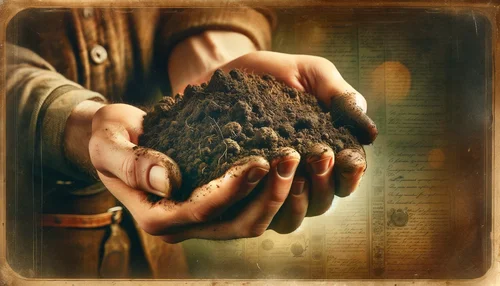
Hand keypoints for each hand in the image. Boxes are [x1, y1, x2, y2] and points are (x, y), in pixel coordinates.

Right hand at [85, 103, 302, 242]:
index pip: (202, 209)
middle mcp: (183, 224)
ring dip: (278, 194)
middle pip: (238, 224)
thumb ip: (131, 163)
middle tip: (292, 157)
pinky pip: (250, 206)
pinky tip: (289, 164)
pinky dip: (273, 190)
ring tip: (299, 158)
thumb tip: (167, 180)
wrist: (118, 139)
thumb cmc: (110, 139)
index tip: (260, 160)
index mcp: (156, 216)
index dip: (234, 189)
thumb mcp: (108, 144)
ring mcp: (202, 217)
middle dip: (269, 195)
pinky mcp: (215, 204)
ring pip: (251, 220)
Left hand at [215, 51, 378, 233]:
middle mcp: (301, 177)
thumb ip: (340, 96)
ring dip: (298, 199)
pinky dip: (265, 202)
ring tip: (292, 172)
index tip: (348, 158)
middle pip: (324, 201)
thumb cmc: (274, 73)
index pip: (346, 176)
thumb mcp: (312, 74)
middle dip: (325, 183)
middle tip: (319, 157)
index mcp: (325, 153)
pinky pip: (259, 216)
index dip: (351, 173)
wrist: (226, 73)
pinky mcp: (243, 194)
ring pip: (294, 217)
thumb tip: (371, 133)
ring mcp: (271, 189)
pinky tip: (261, 175)